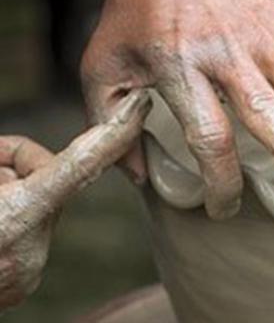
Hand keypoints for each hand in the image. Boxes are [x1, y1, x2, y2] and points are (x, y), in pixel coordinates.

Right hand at [0, 92, 149, 309]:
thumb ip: (1, 161)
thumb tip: (12, 158)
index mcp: (16, 219)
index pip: (82, 165)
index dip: (116, 132)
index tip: (142, 106)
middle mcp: (31, 247)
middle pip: (42, 176)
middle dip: (11, 165)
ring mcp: (28, 269)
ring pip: (32, 201)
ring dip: (6, 194)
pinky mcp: (24, 283)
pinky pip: (27, 229)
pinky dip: (8, 219)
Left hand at [80, 0, 273, 219]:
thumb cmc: (137, 12)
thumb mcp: (102, 63)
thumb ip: (112, 121)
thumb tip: (143, 178)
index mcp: (179, 68)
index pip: (206, 132)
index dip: (218, 177)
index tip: (227, 207)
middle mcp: (228, 57)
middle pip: (263, 104)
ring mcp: (267, 41)